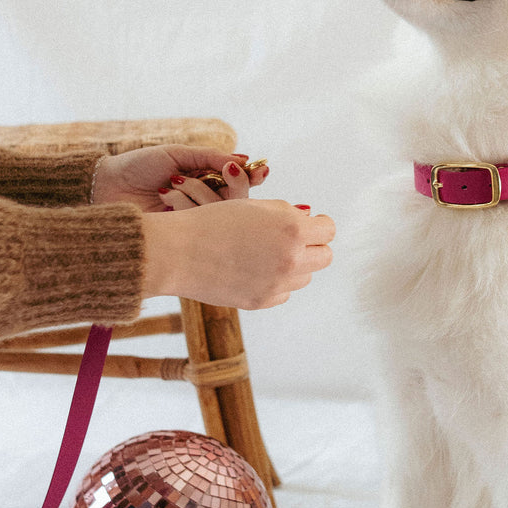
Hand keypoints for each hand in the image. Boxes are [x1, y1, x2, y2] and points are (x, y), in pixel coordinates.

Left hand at [91, 146, 268, 211]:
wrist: (107, 186)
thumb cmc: (139, 166)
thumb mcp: (177, 155)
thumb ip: (210, 157)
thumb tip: (243, 160)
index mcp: (206, 181)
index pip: (239, 182)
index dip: (252, 177)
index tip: (260, 170)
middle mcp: (204, 202)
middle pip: (239, 201)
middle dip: (238, 187)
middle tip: (228, 176)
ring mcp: (195, 221)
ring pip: (222, 213)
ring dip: (199, 192)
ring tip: (171, 183)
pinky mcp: (184, 236)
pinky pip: (201, 224)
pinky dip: (185, 204)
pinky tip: (166, 195)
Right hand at [141, 198, 334, 309]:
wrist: (178, 252)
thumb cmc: (213, 221)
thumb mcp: (253, 206)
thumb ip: (286, 213)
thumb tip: (310, 218)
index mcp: (292, 229)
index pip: (328, 230)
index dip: (318, 225)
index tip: (309, 224)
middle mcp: (290, 258)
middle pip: (325, 257)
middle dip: (313, 247)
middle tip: (294, 241)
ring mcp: (278, 284)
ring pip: (305, 277)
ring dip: (295, 265)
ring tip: (268, 254)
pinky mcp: (263, 301)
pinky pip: (284, 293)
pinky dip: (276, 282)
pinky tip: (255, 270)